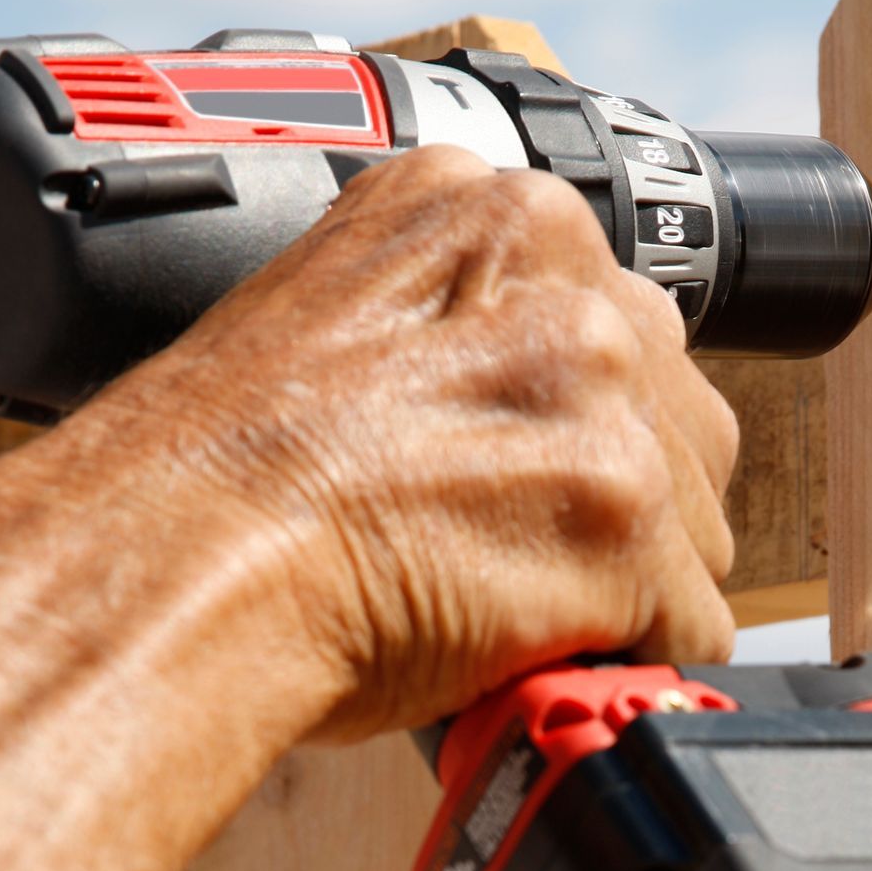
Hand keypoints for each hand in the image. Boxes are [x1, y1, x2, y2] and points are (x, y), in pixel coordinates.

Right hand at [101, 146, 740, 738]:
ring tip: (500, 606)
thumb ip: (450, 326)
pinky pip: (694, 621)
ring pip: (696, 523)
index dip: (573, 424)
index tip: (521, 474)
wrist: (175, 566)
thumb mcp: (332, 321)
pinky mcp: (627, 517)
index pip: (616, 322)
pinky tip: (526, 652)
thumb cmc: (212, 480)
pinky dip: (626, 660)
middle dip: (615, 500)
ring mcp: (604, 394)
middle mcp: (564, 279)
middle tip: (510, 553)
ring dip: (623, 587)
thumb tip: (509, 414)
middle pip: (679, 414)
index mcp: (489, 210)